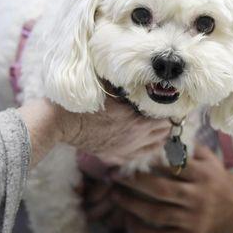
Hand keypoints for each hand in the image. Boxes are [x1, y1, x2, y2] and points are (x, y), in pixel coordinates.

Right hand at [57, 97, 171, 165]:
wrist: (60, 122)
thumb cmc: (84, 102)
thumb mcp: (110, 88)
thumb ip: (130, 86)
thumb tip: (146, 77)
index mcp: (137, 123)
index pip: (167, 118)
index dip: (171, 109)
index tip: (172, 101)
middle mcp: (136, 139)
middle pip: (164, 131)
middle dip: (167, 121)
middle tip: (167, 111)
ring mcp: (126, 149)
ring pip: (155, 145)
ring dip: (160, 135)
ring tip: (160, 124)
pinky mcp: (114, 155)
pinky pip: (140, 155)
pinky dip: (148, 147)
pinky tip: (149, 140)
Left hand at [110, 145, 232, 232]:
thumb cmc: (218, 180)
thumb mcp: (210, 160)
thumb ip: (187, 148)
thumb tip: (160, 135)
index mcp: (204, 175)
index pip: (173, 166)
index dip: (149, 160)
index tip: (129, 156)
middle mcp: (199, 197)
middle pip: (160, 190)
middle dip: (134, 182)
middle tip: (114, 176)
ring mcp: (194, 220)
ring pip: (157, 214)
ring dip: (131, 206)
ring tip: (115, 196)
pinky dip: (141, 230)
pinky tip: (128, 221)